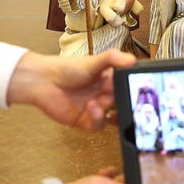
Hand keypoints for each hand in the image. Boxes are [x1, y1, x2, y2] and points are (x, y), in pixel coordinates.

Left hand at [7, 49, 136, 130]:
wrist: (43, 81)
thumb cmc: (68, 68)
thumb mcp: (94, 61)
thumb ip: (113, 58)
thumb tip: (133, 60)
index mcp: (111, 81)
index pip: (129, 87)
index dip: (135, 89)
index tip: (140, 89)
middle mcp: (105, 95)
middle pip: (124, 103)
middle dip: (127, 103)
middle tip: (127, 101)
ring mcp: (96, 109)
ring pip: (115, 118)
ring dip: (115, 114)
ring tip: (109, 105)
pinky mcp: (85, 121)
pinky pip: (98, 125)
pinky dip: (98, 118)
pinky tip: (92, 106)